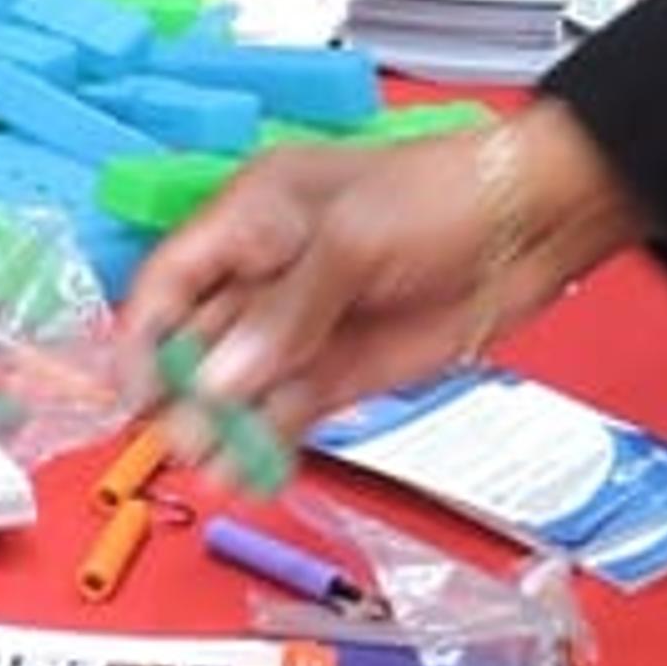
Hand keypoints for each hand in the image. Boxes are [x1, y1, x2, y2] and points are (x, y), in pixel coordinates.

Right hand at [122, 104, 644, 441]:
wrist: (532, 223)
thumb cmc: (443, 193)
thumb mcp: (354, 240)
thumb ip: (285, 311)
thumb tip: (223, 377)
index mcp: (251, 216)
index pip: (169, 278)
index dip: (142, 333)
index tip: (135, 391)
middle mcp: (265, 273)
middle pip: (196, 341)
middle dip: (180, 394)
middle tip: (174, 443)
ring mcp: (302, 327)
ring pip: (238, 387)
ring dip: (219, 429)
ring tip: (208, 471)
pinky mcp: (340, 371)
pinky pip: (286, 414)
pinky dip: (265, 443)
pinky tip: (248, 472)